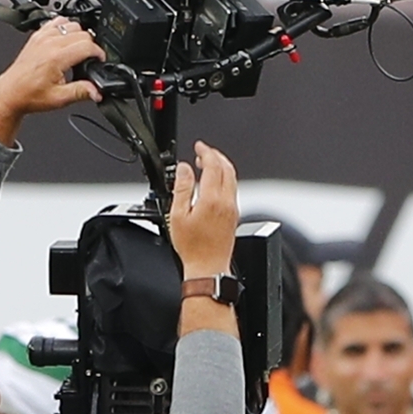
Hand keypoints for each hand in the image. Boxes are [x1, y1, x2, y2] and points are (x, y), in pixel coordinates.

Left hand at [0, 18, 102, 143]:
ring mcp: (42, 37)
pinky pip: (56, 22)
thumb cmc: (29, 95)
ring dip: (79, 35)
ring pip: (71, 24)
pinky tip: (65, 41)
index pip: (88, 45)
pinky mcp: (37, 35)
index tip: (99, 61)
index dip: (99, 53)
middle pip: (83, 33)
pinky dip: (65, 28)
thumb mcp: (59, 99)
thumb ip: (81, 93)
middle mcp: (49, 43)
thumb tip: (98, 92)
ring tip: (78, 51)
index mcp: (56, 57)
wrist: (10, 93)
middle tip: (89, 60)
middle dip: (91, 46)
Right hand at [168, 140, 240, 276]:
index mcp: (212, 199)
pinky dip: (224, 179)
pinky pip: (232, 189)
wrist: (208, 267)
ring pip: (232, 178)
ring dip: (221, 166)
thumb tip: (185, 168)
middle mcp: (226, 202)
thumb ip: (182, 188)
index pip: (213, 165)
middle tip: (202, 151)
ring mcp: (232, 209)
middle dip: (215, 155)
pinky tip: (213, 183)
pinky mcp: (234, 215)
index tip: (198, 146)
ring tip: (206, 164)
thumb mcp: (178, 215)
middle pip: (227, 168)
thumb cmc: (192, 247)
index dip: (206, 151)